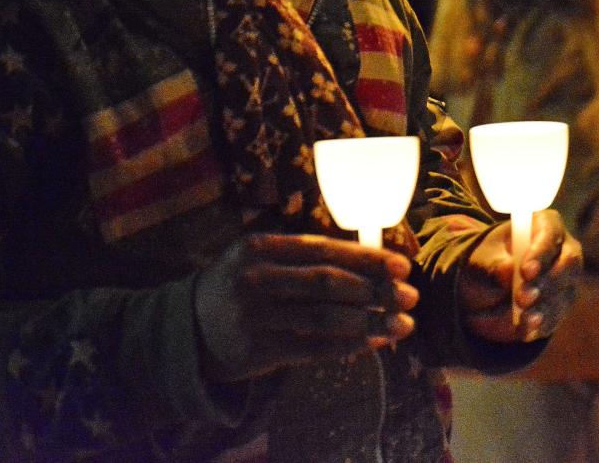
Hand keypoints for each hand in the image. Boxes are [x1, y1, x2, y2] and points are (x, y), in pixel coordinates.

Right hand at [193, 233, 418, 382]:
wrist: (187, 328)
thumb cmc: (242, 285)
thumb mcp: (261, 258)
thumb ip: (307, 255)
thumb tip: (374, 259)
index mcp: (260, 247)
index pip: (324, 250)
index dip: (367, 259)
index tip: (401, 266)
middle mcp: (255, 279)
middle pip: (329, 284)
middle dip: (376, 290)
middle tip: (411, 295)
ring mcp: (254, 317)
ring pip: (326, 319)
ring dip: (371, 321)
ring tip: (403, 323)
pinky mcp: (257, 352)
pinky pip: (314, 348)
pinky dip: (349, 346)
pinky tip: (376, 342)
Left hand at [458, 210, 582, 343]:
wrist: (484, 288)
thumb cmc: (485, 261)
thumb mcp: (480, 260)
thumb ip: (493, 264)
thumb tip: (509, 270)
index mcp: (542, 225)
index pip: (551, 232)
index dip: (541, 251)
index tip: (525, 270)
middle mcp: (561, 249)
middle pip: (569, 262)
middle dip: (547, 282)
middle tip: (522, 297)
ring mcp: (566, 278)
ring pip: (565, 292)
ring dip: (545, 307)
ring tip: (524, 319)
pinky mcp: (562, 303)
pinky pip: (558, 315)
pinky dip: (542, 325)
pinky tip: (528, 331)